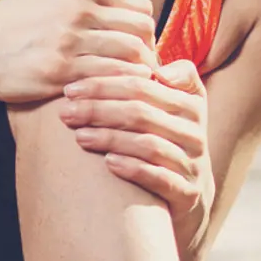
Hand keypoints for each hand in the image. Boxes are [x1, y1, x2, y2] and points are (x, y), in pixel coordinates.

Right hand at [0, 0, 155, 103]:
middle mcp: (80, 10)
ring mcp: (71, 40)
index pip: (140, 7)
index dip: (146, 30)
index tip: (141, 46)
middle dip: (149, 51)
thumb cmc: (12, 18)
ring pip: (131, 54)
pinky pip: (109, 77)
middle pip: (141, 30)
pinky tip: (117, 93)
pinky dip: (121, 85)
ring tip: (135, 84)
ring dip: (139, 71)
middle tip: (143, 68)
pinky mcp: (61, 70)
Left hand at [58, 59, 214, 249]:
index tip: (70, 89)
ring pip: (150, 144)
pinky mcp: (189, 193)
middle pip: (142, 113)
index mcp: (191, 103)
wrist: (190, 193)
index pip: (144, 85)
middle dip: (99, 110)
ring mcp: (193, 164)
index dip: (104, 84)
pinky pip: (161, 178)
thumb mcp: (174, 105)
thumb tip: (153, 66)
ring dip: (110, 138)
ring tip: (79, 137)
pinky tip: (108, 163)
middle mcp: (195, 132)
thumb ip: (163, 78)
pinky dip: (134, 168)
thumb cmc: (169, 139)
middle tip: (66, 113)